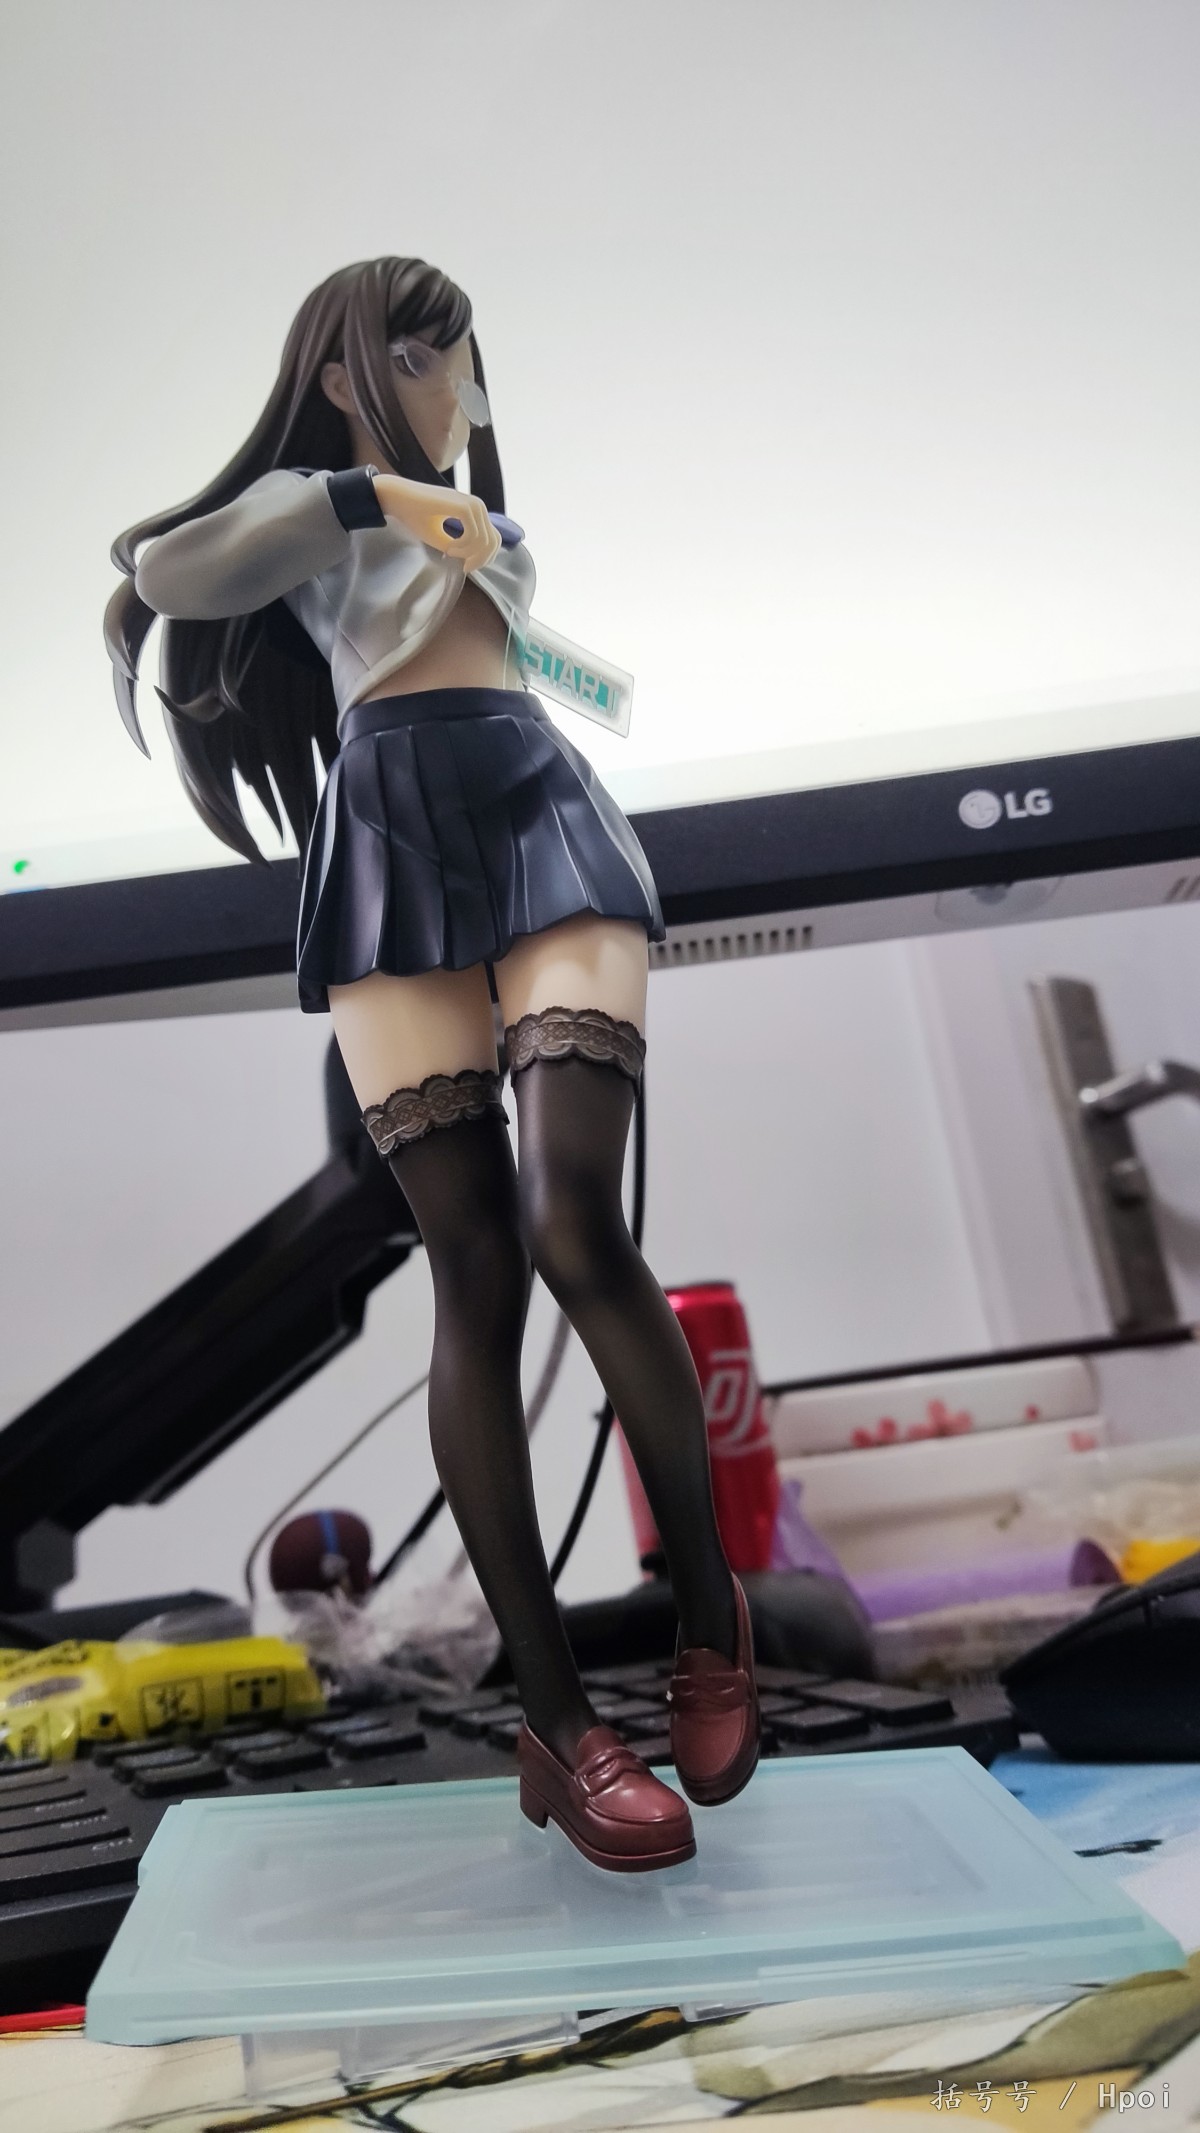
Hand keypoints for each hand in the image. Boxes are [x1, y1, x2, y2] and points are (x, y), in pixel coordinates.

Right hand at [372, 474, 501, 571]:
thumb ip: (459, 548)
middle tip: (462, 566)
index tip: (466, 565)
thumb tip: (470, 562)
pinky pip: (474, 536)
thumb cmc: (415, 515)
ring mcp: (472, 505)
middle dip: (479, 560)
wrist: (399, 498)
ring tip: (449, 552)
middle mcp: (477, 505)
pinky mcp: (464, 507)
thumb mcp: (441, 537)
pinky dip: (462, 547)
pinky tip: (448, 548)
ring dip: (468, 554)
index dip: (484, 557)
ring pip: (485, 541)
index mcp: (474, 511)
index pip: (494, 539)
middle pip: (493, 542)